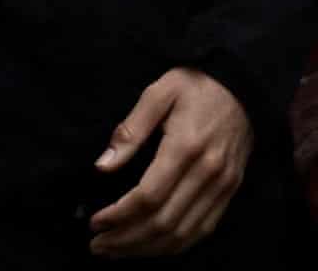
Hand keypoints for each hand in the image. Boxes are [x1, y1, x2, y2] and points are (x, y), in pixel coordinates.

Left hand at [92, 68, 250, 255]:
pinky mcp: (230, 192)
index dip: (119, 215)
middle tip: (97, 246)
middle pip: (165, 221)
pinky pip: (204, 228)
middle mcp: (208, 174)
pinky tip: (151, 246)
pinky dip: (176, 244)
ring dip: (148, 248)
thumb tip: (102, 166)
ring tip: (116, 251)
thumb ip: (129, 131)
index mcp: (185, 148)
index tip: (95, 222)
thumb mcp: (156, 94)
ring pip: (185, 232)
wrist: (243, 88)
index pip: (149, 196)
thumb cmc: (194, 86)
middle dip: (127, 239)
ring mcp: (223, 187)